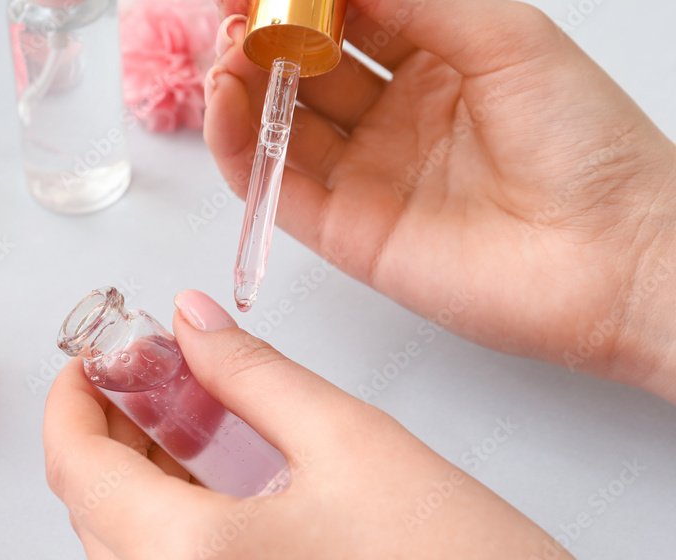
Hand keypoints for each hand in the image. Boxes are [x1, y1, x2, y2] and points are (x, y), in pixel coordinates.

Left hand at [43, 290, 675, 559]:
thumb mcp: (351, 440)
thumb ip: (250, 373)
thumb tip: (192, 323)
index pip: (75, 468)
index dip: (73, 398)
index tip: (93, 359)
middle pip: (92, 512)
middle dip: (108, 434)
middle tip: (153, 379)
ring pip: (126, 554)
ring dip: (139, 482)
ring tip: (194, 422)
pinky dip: (172, 531)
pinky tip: (222, 486)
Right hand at [205, 0, 675, 402]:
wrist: (611, 257)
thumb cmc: (586, 147)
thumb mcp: (505, 38)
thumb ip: (416, 1)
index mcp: (439, 64)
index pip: (350, 20)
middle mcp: (397, 120)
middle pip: (307, 70)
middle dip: (265, 37)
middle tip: (236, 14)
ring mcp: (368, 176)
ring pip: (281, 125)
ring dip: (243, 86)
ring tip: (227, 54)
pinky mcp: (346, 232)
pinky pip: (275, 185)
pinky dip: (239, 147)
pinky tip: (226, 104)